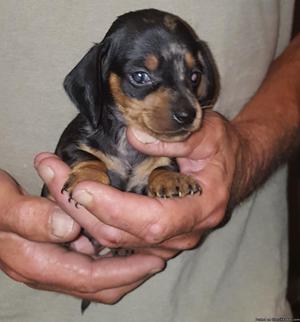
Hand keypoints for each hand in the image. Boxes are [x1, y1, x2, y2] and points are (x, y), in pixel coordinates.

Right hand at [0, 165, 163, 303]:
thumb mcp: (4, 206)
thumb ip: (32, 217)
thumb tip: (68, 227)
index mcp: (35, 263)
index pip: (89, 276)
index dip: (124, 271)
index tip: (153, 260)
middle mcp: (44, 271)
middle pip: (95, 284)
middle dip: (130, 275)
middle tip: (158, 259)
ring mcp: (47, 264)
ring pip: (92, 278)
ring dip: (121, 269)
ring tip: (147, 254)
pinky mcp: (50, 255)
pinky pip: (85, 265)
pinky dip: (107, 260)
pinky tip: (119, 245)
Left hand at [42, 110, 239, 259]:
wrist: (236, 168)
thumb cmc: (223, 148)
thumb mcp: (208, 132)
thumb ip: (177, 136)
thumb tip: (135, 138)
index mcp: (201, 206)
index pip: (151, 220)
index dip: (113, 207)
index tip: (79, 184)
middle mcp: (185, 231)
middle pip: (122, 235)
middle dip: (80, 208)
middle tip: (50, 172)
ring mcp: (170, 238)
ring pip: (114, 240)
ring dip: (78, 213)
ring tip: (53, 179)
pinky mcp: (158, 237)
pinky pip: (117, 237)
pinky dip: (90, 220)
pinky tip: (71, 198)